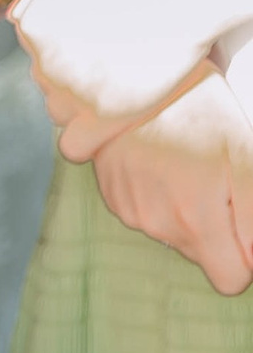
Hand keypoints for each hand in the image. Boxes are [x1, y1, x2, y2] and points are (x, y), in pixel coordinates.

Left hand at [11, 0, 209, 131]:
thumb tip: (12, 19)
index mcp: (32, 29)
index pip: (37, 55)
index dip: (69, 53)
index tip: (98, 49)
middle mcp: (45, 61)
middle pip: (48, 84)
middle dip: (76, 78)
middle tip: (116, 66)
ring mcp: (72, 90)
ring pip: (61, 112)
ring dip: (84, 105)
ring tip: (123, 86)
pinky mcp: (104, 115)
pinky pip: (74, 145)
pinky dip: (86, 140)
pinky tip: (108, 127)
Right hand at [84, 67, 252, 294]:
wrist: (135, 74)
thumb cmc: (200, 113)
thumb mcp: (245, 161)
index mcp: (195, 221)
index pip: (229, 279)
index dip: (245, 256)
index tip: (243, 222)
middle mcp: (157, 224)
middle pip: (203, 254)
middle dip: (216, 228)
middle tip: (213, 180)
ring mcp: (129, 211)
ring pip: (174, 234)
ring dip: (185, 211)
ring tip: (184, 166)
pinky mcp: (112, 196)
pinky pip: (147, 215)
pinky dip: (158, 197)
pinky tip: (160, 163)